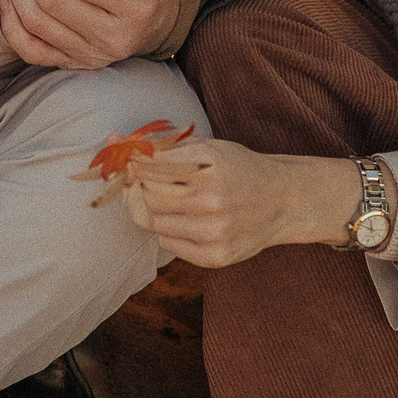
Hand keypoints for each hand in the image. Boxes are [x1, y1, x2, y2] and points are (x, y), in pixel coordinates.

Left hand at [114, 139, 359, 267]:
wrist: (283, 201)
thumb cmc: (241, 170)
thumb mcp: (210, 148)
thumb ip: (165, 147)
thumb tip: (114, 140)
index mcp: (210, 165)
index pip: (151, 167)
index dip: (134, 167)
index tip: (130, 166)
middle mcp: (211, 200)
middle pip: (148, 197)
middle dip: (140, 190)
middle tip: (146, 185)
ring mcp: (214, 232)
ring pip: (154, 223)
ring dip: (154, 212)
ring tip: (173, 203)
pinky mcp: (215, 256)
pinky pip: (168, 244)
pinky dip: (169, 232)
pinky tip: (186, 221)